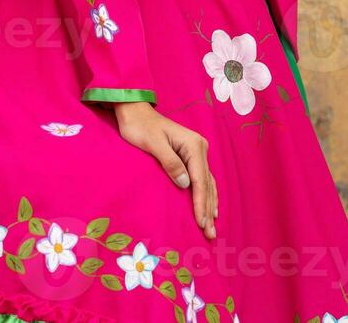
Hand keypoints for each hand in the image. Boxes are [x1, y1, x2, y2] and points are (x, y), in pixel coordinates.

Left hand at [112, 101, 218, 239]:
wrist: (135, 112)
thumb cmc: (140, 127)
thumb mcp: (153, 144)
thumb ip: (170, 163)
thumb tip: (186, 184)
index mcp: (193, 145)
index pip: (200, 180)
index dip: (200, 203)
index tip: (201, 223)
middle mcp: (200, 148)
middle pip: (207, 184)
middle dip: (208, 210)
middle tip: (210, 234)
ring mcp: (197, 152)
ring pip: (207, 183)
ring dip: (209, 205)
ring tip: (212, 227)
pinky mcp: (191, 155)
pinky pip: (202, 179)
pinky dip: (206, 195)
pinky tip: (210, 208)